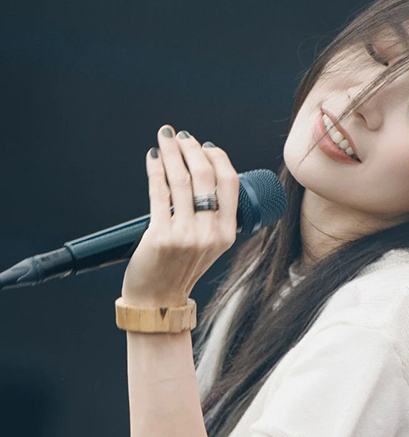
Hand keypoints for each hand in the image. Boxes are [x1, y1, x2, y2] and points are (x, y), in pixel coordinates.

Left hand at [121, 124, 238, 306]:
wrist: (158, 300)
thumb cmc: (179, 268)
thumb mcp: (208, 244)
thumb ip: (211, 215)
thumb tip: (200, 169)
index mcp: (227, 233)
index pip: (229, 182)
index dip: (216, 156)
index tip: (203, 145)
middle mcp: (210, 234)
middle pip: (204, 175)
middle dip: (190, 148)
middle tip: (179, 136)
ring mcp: (186, 235)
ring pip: (180, 179)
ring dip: (171, 152)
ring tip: (164, 139)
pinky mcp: (161, 235)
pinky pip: (159, 193)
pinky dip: (154, 170)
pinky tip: (152, 158)